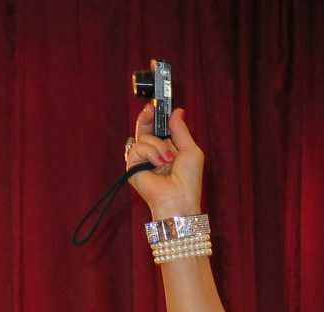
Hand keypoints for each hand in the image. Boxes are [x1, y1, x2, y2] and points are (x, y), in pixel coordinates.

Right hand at [127, 104, 203, 219]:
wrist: (179, 198)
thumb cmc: (188, 180)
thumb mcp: (190, 150)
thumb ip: (181, 130)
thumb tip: (177, 111)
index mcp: (168, 149)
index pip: (158, 128)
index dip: (157, 115)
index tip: (158, 102)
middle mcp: (154, 152)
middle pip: (145, 128)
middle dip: (148, 117)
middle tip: (151, 108)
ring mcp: (142, 159)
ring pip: (144, 137)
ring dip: (159, 146)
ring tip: (169, 160)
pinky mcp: (133, 165)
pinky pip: (138, 147)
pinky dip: (150, 153)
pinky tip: (159, 164)